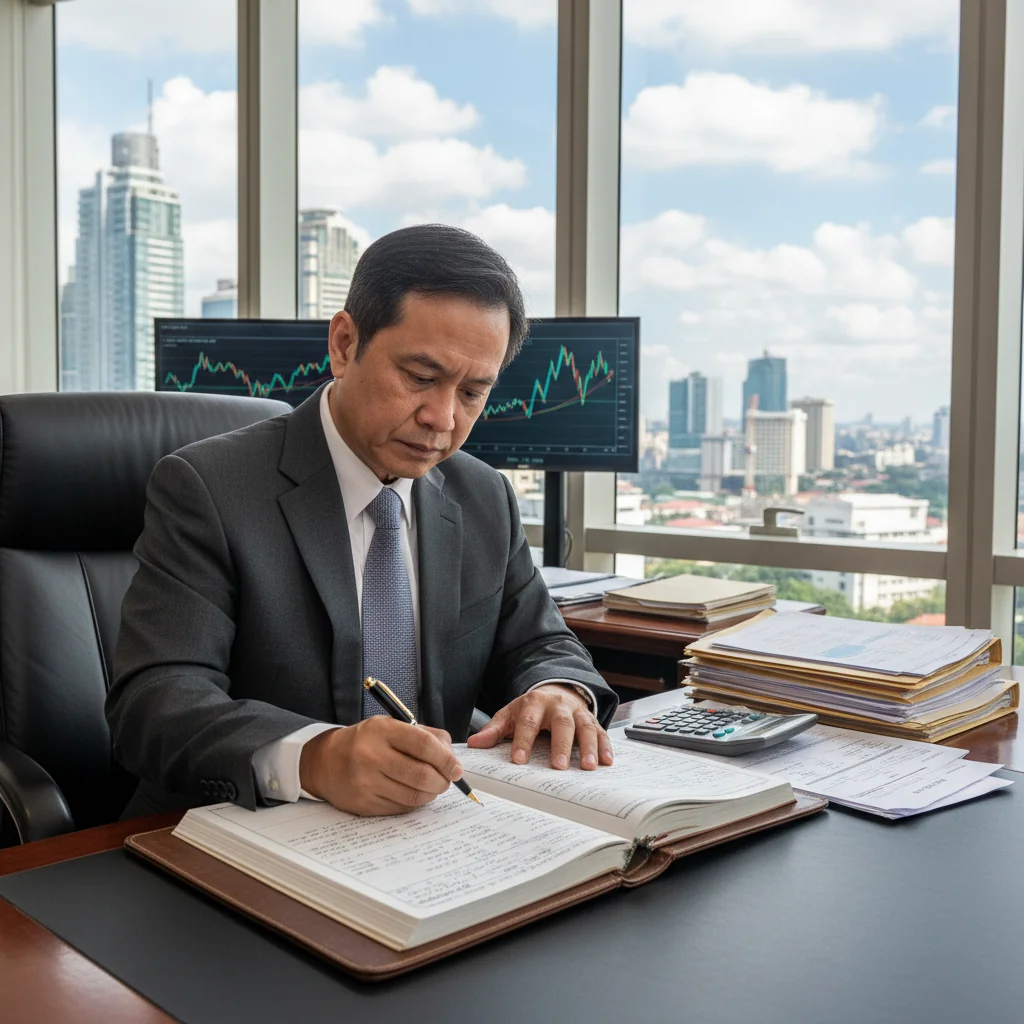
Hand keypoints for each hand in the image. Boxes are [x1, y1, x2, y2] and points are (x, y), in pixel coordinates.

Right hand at [299, 717, 462, 815]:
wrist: (324, 762)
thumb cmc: (365, 741)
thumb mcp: (390, 726)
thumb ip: (423, 736)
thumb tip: (452, 758)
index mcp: (382, 730)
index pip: (424, 745)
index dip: (446, 759)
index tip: (456, 768)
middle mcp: (372, 755)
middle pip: (421, 774)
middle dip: (442, 781)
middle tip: (447, 780)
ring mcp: (366, 782)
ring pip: (413, 796)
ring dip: (431, 794)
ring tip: (432, 786)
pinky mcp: (364, 804)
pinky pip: (400, 808)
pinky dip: (414, 803)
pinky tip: (413, 794)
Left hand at [466, 684, 613, 770]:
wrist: (555, 691)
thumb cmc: (530, 709)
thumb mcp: (510, 715)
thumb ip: (494, 730)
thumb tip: (473, 744)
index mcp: (534, 704)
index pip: (528, 722)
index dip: (523, 741)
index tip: (519, 760)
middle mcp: (558, 705)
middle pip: (561, 723)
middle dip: (561, 745)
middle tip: (559, 767)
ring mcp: (576, 712)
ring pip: (585, 726)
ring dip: (589, 746)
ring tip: (589, 767)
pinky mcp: (591, 719)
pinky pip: (600, 731)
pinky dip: (605, 746)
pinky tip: (607, 762)